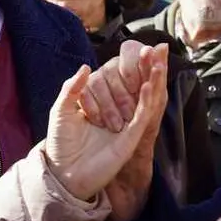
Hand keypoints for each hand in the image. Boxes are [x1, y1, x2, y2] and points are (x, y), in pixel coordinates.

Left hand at [45, 55, 166, 201]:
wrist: (63, 172)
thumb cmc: (61, 143)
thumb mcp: (61, 110)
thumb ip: (71, 88)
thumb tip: (85, 66)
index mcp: (104, 106)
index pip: (121, 82)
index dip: (132, 66)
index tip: (140, 48)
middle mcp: (118, 114)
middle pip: (138, 88)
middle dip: (147, 69)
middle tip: (156, 48)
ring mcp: (126, 126)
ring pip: (145, 100)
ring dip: (153, 81)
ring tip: (159, 61)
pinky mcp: (130, 139)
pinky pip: (142, 117)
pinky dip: (146, 101)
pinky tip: (149, 85)